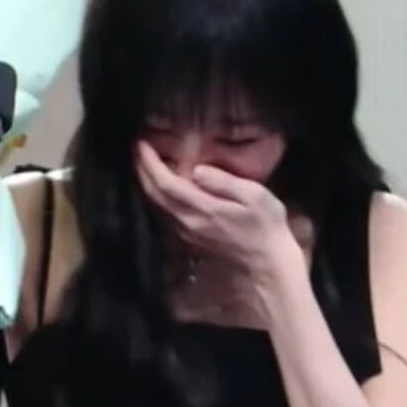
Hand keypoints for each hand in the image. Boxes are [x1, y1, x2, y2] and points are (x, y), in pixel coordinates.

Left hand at [135, 142, 301, 281]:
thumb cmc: (266, 226)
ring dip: (148, 183)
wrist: (266, 263)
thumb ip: (224, 182)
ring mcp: (186, 233)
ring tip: (145, 163)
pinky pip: (165, 213)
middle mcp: (187, 223)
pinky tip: (161, 186)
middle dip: (143, 170)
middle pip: (155, 194)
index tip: (142, 144)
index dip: (151, 164)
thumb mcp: (254, 196)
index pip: (166, 184)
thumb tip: (197, 169)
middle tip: (139, 149)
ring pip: (157, 205)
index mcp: (202, 209)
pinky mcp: (190, 238)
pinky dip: (157, 196)